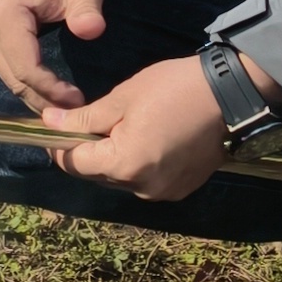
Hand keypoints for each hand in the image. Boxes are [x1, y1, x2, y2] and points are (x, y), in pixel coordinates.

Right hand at [0, 0, 110, 111]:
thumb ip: (87, 7)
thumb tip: (92, 31)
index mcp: (3, 10)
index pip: (24, 65)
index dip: (49, 88)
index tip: (78, 100)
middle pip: (11, 75)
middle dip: (42, 98)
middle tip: (74, 112)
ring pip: (6, 75)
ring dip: (33, 94)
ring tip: (64, 107)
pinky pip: (5, 66)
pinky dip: (26, 82)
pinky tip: (47, 92)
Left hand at [41, 51, 236, 201]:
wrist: (233, 96)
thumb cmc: (174, 89)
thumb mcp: (123, 98)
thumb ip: (83, 118)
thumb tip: (49, 122)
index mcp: (124, 165)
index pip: (75, 164)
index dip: (60, 146)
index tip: (56, 127)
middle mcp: (142, 188)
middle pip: (97, 174)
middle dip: (87, 151)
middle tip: (89, 121)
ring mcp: (163, 192)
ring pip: (121, 179)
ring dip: (113, 158)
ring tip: (122, 127)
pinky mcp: (181, 189)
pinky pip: (145, 180)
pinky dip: (137, 164)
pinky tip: (147, 139)